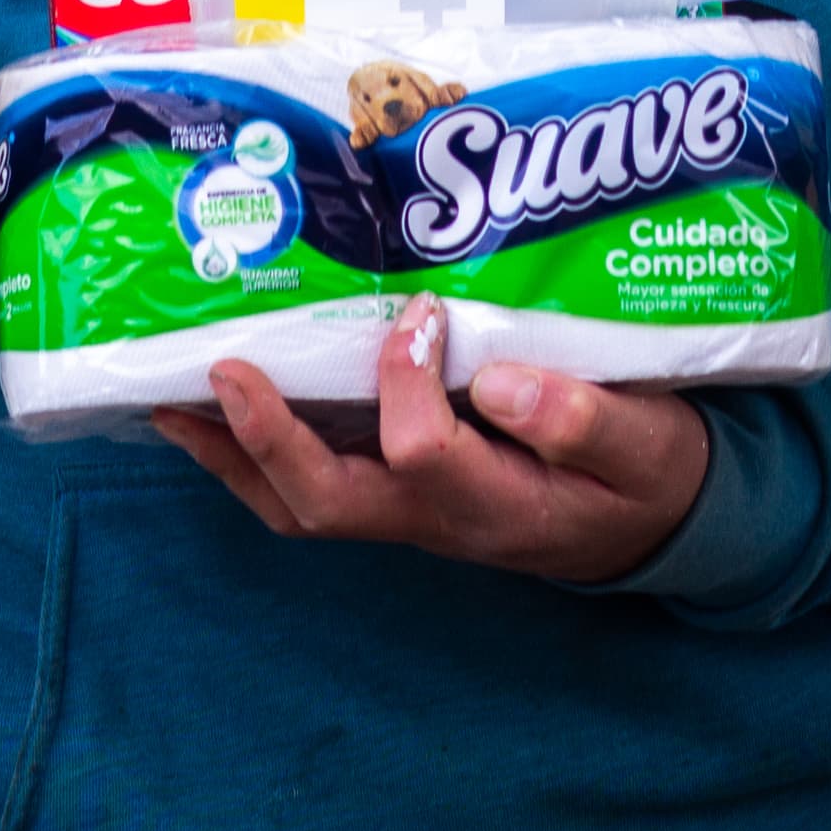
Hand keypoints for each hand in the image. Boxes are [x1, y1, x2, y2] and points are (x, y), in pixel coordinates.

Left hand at [153, 293, 710, 584]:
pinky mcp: (399, 491)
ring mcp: (409, 513)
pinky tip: (221, 407)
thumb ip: (583, 419)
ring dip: (235, 455)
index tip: (422, 309)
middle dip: (265, 441)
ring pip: (302, 505)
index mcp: (500, 505)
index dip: (408, 380)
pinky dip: (254, 453)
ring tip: (174, 398)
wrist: (655, 521)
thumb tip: (501, 378)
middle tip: (221, 369)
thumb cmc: (649, 475)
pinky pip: (312, 487)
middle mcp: (436, 520)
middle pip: (328, 504)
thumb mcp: (647, 448)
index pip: (426, 454)